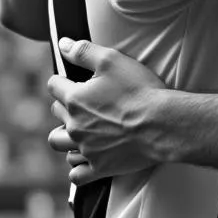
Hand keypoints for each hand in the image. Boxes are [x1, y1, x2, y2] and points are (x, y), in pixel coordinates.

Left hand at [47, 38, 168, 184]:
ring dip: (66, 137)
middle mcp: (74, 126)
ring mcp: (85, 148)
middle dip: (66, 107)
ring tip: (79, 132)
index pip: (54, 86)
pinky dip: (78, 167)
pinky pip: (76, 174)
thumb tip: (62, 44)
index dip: (63, 80)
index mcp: (75, 99)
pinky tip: (87, 159)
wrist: (162, 124)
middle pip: (56, 115)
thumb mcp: (113, 60)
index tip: (72, 80)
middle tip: (84, 103)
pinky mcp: (99, 167)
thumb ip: (84, 51)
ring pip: (60, 145)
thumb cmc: (140, 90)